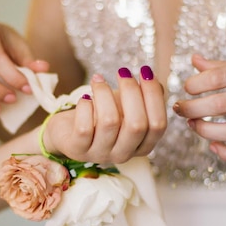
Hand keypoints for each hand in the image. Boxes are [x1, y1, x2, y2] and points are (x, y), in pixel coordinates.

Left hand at [43, 66, 166, 164]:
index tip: (145, 71)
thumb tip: (153, 81)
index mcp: (142, 146)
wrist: (68, 129)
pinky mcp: (78, 150)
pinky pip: (85, 127)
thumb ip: (144, 96)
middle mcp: (124, 154)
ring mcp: (100, 154)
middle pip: (137, 125)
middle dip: (131, 92)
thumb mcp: (125, 105)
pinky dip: (86, 106)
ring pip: (109, 122)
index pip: (158, 125)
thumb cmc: (101, 115)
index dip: (153, 96)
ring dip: (104, 93)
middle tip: (122, 71)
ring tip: (98, 79)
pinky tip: (85, 98)